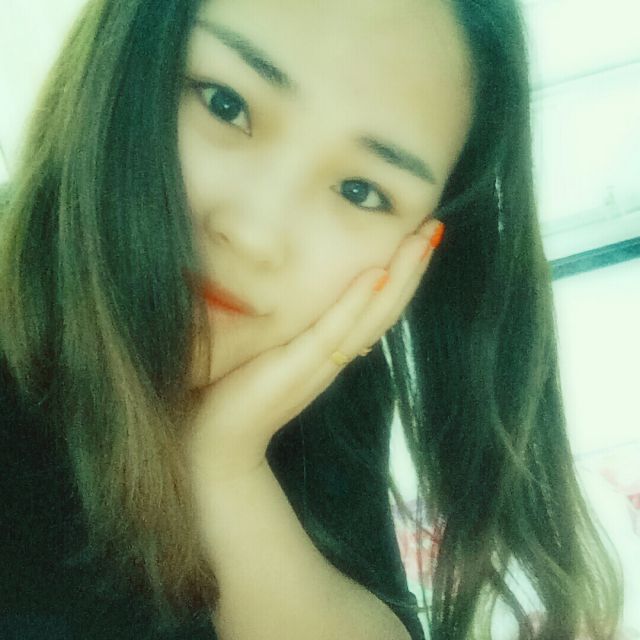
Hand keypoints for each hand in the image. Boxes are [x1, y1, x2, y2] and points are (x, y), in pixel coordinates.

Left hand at [183, 218, 443, 484]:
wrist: (216, 441)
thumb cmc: (236, 390)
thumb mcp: (271, 349)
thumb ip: (292, 326)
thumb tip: (293, 288)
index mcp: (330, 351)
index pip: (377, 309)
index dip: (402, 276)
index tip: (419, 237)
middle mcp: (334, 358)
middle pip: (386, 309)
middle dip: (413, 268)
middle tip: (435, 228)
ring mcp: (319, 364)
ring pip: (372, 317)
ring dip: (401, 278)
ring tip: (422, 241)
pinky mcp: (296, 369)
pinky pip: (333, 333)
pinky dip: (356, 304)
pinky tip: (376, 275)